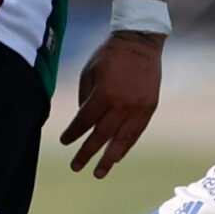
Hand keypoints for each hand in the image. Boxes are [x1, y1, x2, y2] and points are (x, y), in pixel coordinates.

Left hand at [59, 32, 161, 178]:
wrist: (141, 41)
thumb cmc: (110, 54)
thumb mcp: (89, 71)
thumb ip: (85, 97)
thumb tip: (84, 121)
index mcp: (105, 94)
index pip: (85, 121)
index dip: (73, 133)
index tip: (64, 142)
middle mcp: (123, 105)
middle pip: (102, 135)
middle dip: (87, 153)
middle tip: (76, 167)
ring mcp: (138, 108)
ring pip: (122, 139)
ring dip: (110, 158)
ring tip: (100, 172)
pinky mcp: (150, 107)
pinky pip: (137, 132)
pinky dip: (126, 145)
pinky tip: (118, 156)